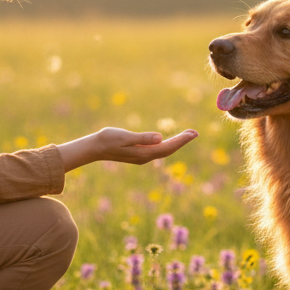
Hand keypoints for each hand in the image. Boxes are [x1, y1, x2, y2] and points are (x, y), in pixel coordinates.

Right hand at [58, 127, 198, 171]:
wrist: (94, 147)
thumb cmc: (107, 139)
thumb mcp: (125, 137)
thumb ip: (142, 138)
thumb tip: (160, 138)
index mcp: (144, 153)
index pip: (168, 147)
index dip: (182, 140)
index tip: (193, 133)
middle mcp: (145, 157)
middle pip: (169, 150)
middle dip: (182, 141)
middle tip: (195, 132)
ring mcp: (142, 157)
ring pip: (164, 150)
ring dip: (176, 143)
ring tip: (187, 135)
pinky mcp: (138, 154)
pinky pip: (157, 150)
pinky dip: (167, 144)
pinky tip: (169, 141)